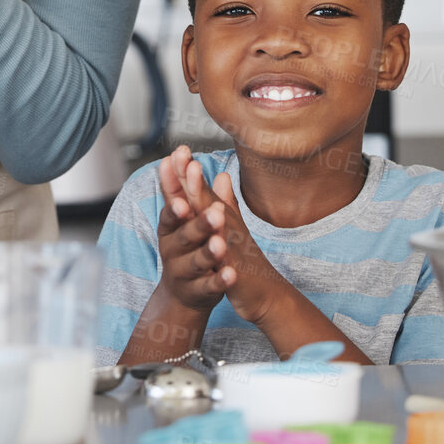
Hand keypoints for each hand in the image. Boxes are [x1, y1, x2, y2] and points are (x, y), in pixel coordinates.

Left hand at [161, 144, 288, 326]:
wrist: (266, 292)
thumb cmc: (245, 256)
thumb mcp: (232, 226)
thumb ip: (224, 200)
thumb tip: (222, 174)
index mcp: (222, 219)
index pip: (202, 192)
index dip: (189, 174)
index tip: (177, 150)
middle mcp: (229, 231)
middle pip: (210, 207)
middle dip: (199, 187)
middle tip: (190, 164)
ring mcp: (235, 254)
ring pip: (223, 237)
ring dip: (215, 223)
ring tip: (209, 207)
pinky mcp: (237, 278)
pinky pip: (230, 272)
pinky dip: (226, 267)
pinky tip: (223, 262)